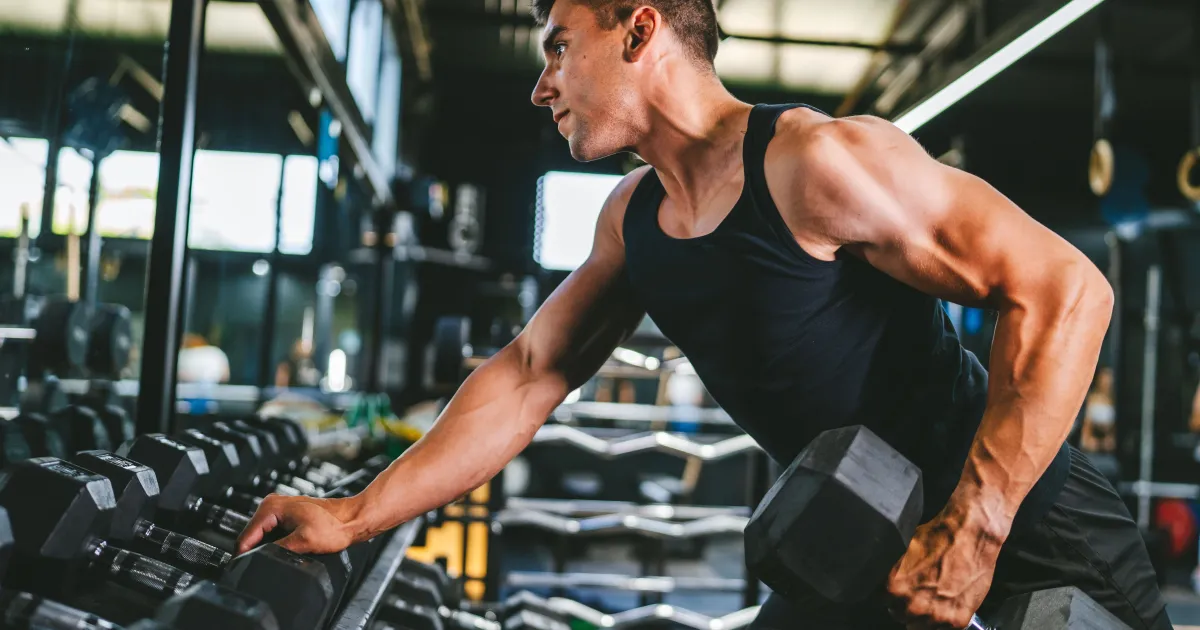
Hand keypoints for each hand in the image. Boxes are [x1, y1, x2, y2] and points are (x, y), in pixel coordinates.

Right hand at [236, 494, 361, 554]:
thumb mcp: (303, 541)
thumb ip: (277, 550)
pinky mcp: (285, 517)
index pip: (245, 536)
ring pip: (259, 536)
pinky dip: (273, 544)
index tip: (243, 570)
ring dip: (263, 548)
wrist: (352, 519)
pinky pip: (270, 534)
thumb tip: (259, 558)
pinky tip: (283, 551)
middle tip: (263, 566)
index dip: (243, 556)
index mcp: (271, 507)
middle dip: (254, 552)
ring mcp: (278, 510)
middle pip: (250, 536)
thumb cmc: (335, 525)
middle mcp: (272, 505)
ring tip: (276, 557)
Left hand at [885, 503, 1004, 629]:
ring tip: (935, 597)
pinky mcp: (957, 620)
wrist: (971, 534)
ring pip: (920, 626)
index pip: (882, 602)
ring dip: (925, 615)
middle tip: (919, 591)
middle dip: (907, 605)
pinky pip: (943, 629)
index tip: (900, 590)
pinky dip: (946, 618)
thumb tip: (889, 581)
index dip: (891, 595)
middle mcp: (912, 606)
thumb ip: (894, 573)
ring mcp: (936, 616)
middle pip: (900, 615)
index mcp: (894, 588)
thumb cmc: (938, 537)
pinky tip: (949, 601)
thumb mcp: (904, 550)